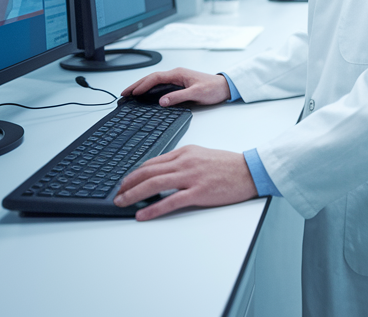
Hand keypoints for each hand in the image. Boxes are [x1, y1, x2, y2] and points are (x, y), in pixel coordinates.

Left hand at [114, 145, 256, 219]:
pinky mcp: (199, 192)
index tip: (125, 182)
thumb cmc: (228, 165)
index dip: (134, 173)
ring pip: (154, 184)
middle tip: (117, 194)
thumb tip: (161, 172)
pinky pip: (171, 201)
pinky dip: (153, 208)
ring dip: (134, 194)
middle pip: (148, 172)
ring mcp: (191, 177)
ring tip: (122, 203)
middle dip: (128, 184)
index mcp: (185, 152)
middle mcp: (185, 162)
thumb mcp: (201, 155)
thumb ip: (182, 161)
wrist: (250, 171)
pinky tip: (142, 214)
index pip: (152, 162)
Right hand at [122, 67, 231, 107]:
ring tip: (131, 93)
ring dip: (142, 86)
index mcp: (178, 74)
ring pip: (155, 80)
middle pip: (152, 77)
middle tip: (125, 92)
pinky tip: (146, 93)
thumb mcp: (196, 94)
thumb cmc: (213, 89)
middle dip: (137, 84)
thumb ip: (179, 97)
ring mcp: (177, 78)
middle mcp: (176, 74)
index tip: (132, 92)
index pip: (155, 78)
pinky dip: (150, 88)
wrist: (225, 87)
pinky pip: (160, 84)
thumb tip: (162, 101)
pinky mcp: (180, 83)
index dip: (142, 85)